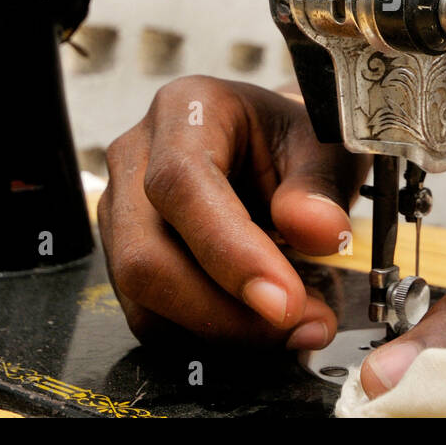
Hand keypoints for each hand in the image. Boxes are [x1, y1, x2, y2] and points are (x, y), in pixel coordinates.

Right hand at [99, 75, 370, 349]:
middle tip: (299, 326)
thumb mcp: (324, 146)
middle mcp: (137, 155)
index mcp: (187, 109)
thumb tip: (317, 229)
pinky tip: (258, 325)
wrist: (271, 148)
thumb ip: (321, 186)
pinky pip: (149, 316)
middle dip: (223, 312)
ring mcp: (121, 209)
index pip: (183, 183)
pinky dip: (207, 335)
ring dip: (221, 330)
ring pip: (143, 297)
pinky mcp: (124, 255)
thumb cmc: (292, 141)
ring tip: (294, 326)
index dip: (230, 252)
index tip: (284, 301)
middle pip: (145, 255)